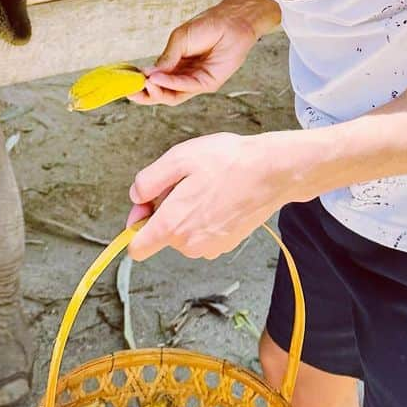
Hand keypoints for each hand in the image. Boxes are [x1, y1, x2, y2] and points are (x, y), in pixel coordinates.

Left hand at [125, 132, 292, 260]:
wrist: (271, 171)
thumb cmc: (227, 162)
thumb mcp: (177, 159)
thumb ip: (147, 182)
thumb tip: (135, 197)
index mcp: (173, 225)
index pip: (138, 248)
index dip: (136, 224)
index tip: (146, 205)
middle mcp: (190, 244)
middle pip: (161, 234)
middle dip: (166, 210)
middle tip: (186, 182)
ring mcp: (210, 247)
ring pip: (183, 233)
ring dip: (187, 213)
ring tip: (206, 186)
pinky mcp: (226, 244)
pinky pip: (202, 234)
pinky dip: (205, 218)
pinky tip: (219, 196)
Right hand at [133, 0, 280, 106]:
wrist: (231, 22)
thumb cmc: (208, 26)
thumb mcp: (180, 39)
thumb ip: (166, 58)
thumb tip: (148, 73)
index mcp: (175, 63)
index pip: (155, 78)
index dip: (140, 82)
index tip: (126, 81)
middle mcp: (183, 75)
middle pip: (162, 92)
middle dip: (145, 94)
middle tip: (132, 92)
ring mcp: (195, 81)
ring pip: (172, 95)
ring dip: (157, 92)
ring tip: (146, 84)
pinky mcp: (208, 83)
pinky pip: (186, 88)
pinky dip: (171, 84)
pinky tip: (160, 79)